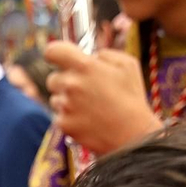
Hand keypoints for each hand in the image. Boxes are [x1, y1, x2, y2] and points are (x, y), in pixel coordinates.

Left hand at [44, 42, 162, 155]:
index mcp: (85, 66)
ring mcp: (66, 105)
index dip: (55, 54)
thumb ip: (104, 54)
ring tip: (90, 108)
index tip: (59, 59)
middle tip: (84, 91)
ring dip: (67, 101)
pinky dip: (70, 119)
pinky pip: (59, 117)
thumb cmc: (132, 98)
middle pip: (52, 78)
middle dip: (65, 82)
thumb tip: (90, 56)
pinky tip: (87, 121)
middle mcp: (71, 84)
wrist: (133, 135)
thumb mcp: (128, 65)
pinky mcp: (64, 124)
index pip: (52, 51)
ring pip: (55, 98)